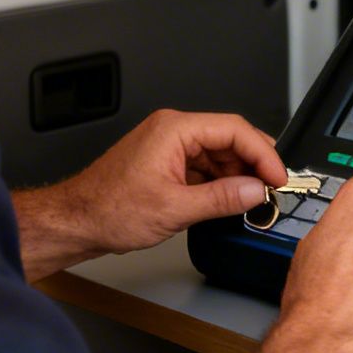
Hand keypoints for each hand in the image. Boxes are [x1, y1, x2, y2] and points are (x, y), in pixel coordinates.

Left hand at [15, 110, 286, 279]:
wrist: (75, 222)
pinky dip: (219, 181)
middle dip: (253, 163)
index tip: (278, 176)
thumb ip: (222, 198)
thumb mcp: (174, 208)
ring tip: (251, 199)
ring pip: (218, 153)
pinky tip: (228, 199)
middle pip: (229, 138)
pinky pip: (203, 166)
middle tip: (270, 189)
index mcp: (174, 130)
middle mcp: (172, 131)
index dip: (263, 153)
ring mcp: (168, 146)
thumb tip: (255, 191)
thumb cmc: (108, 209)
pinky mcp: (165, 162)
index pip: (234, 130)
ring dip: (237, 175)